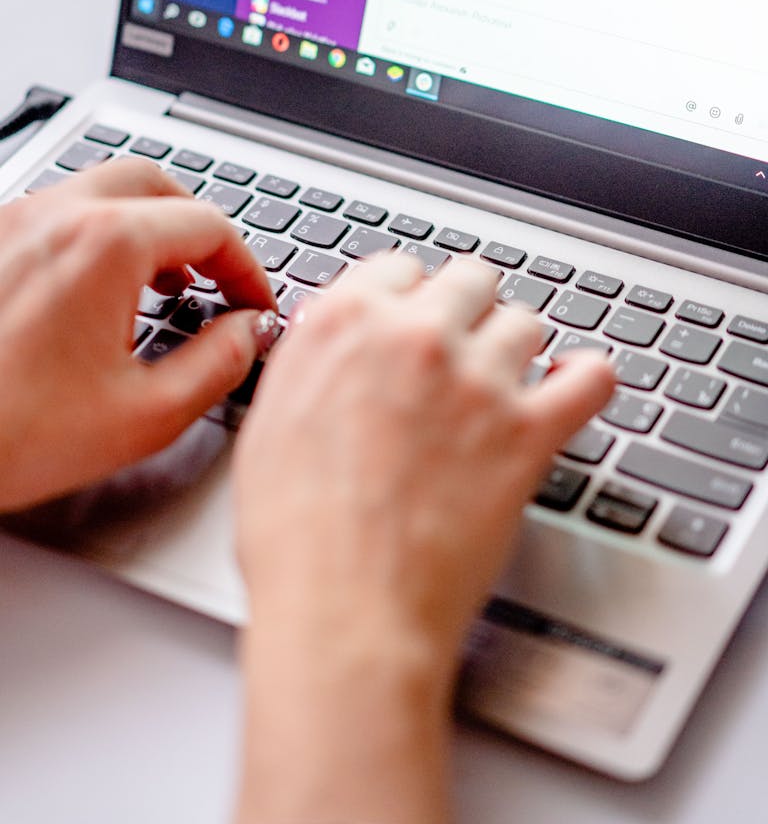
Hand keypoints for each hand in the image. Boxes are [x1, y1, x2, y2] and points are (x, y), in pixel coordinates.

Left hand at [0, 158, 275, 511]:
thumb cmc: (8, 436)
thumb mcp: (144, 416)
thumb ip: (218, 365)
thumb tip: (248, 334)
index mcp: (104, 246)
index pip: (208, 225)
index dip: (249, 267)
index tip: (252, 303)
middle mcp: (53, 217)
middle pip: (154, 183)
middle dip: (198, 228)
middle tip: (216, 277)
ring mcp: (10, 222)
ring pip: (100, 191)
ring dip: (145, 228)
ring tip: (162, 286)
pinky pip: (56, 215)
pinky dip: (96, 237)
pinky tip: (98, 291)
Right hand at [233, 253, 614, 823]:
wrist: (343, 610)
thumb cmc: (297, 535)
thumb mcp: (270, 421)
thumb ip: (314, 361)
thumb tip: (338, 342)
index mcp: (346, 323)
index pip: (399, 268)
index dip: (408, 296)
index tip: (415, 316)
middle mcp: (415, 336)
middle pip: (470, 280)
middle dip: (466, 310)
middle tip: (460, 347)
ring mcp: (477, 380)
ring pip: (525, 322)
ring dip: (515, 349)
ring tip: (506, 381)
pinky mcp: (528, 431)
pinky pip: (589, 377)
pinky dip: (587, 378)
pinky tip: (574, 384)